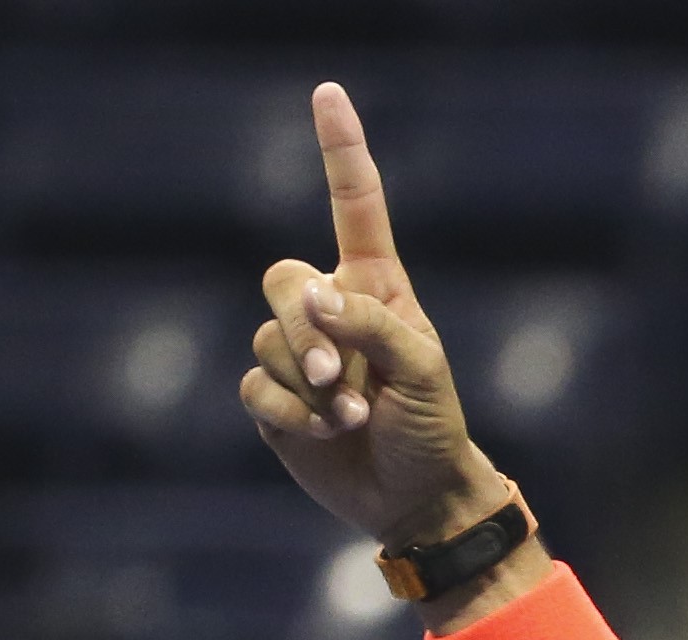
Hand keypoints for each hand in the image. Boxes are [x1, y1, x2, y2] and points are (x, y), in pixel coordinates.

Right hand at [240, 85, 511, 552]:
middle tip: (344, 380)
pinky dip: (288, 412)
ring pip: (267, 339)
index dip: (341, 151)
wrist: (415, 497)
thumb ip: (370, 324)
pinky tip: (321, 433)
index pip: (354, 207)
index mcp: (376, 288)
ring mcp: (298, 354)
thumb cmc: (433, 429)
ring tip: (350, 418)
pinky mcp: (273, 398)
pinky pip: (255, 385)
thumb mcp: (423, 371)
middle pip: (282, 280)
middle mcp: (331, 310)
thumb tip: (311, 294)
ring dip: (308, 383)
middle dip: (304, 329)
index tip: (328, 93)